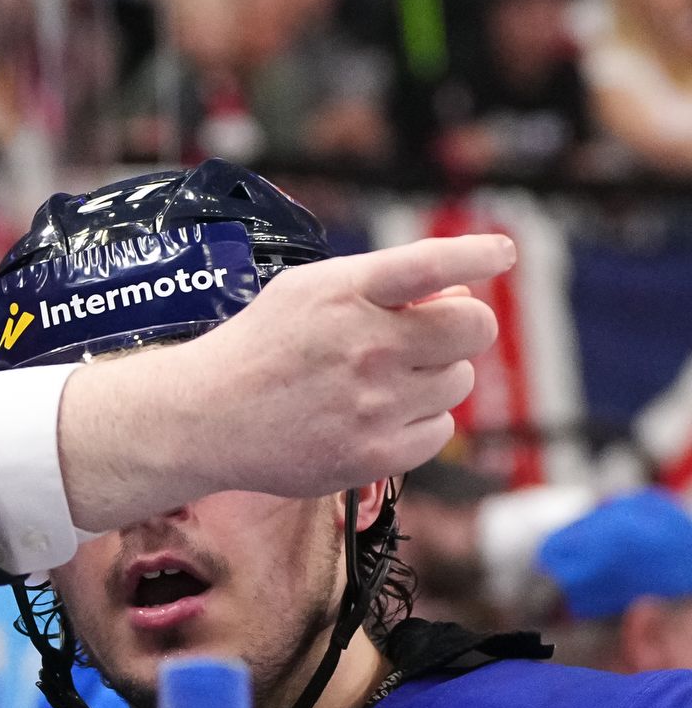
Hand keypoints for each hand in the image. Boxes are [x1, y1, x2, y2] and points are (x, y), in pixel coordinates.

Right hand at [57, 234, 510, 531]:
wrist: (205, 418)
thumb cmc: (260, 349)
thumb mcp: (306, 290)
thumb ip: (378, 282)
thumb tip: (459, 289)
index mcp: (345, 293)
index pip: (434, 263)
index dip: (479, 254)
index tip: (502, 253)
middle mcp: (365, 345)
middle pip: (473, 326)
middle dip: (459, 326)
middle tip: (424, 336)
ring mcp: (373, 404)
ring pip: (459, 380)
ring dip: (434, 376)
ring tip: (382, 382)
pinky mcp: (373, 454)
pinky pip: (440, 430)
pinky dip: (419, 422)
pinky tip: (377, 416)